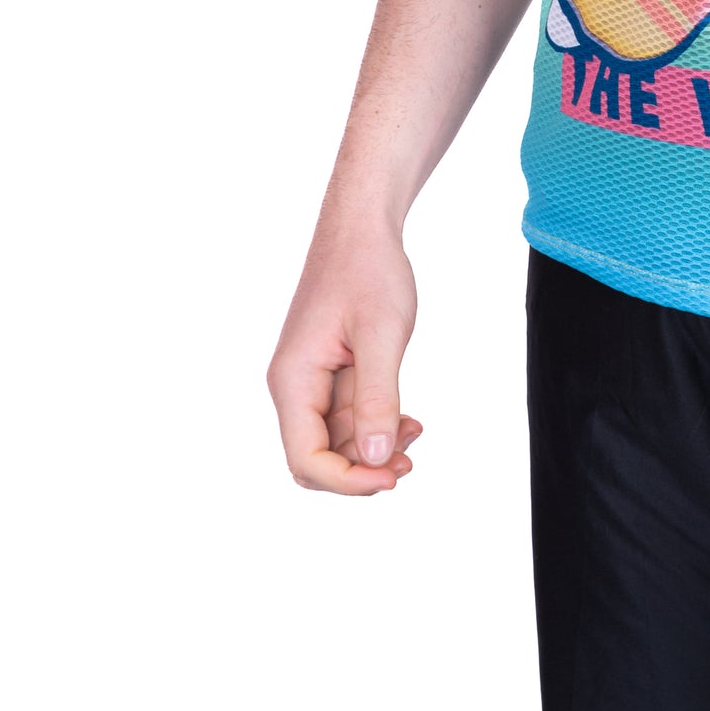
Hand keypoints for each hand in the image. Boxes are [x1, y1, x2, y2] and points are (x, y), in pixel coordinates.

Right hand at [268, 230, 422, 495]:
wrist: (362, 230)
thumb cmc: (368, 271)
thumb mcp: (381, 335)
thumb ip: (377, 399)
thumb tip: (375, 457)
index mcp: (293, 380)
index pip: (306, 461)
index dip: (349, 481)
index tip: (394, 476)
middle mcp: (294, 387)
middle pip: (316, 460)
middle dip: (361, 470)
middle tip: (409, 461)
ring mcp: (311, 382)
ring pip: (335, 442)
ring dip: (373, 448)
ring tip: (416, 430)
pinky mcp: (329, 374)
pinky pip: (346, 419)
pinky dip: (376, 425)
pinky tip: (409, 419)